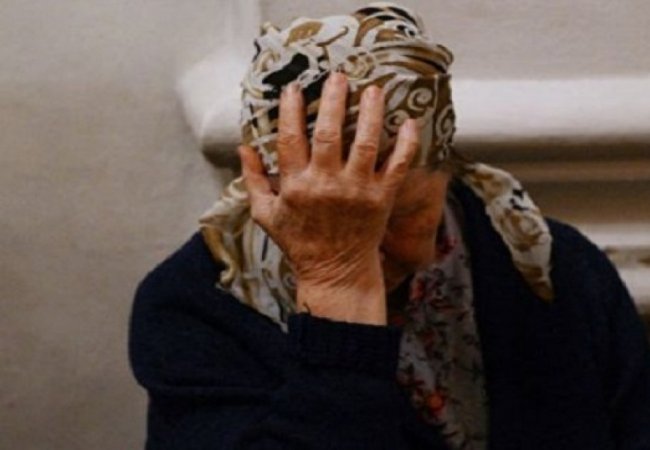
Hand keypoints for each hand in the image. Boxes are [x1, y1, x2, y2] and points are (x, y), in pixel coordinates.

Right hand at [240, 72, 419, 324]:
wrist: (336, 272)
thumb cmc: (300, 242)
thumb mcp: (266, 215)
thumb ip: (255, 180)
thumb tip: (244, 147)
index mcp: (296, 186)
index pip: (290, 139)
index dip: (291, 111)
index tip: (294, 88)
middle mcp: (326, 184)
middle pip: (329, 134)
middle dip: (334, 101)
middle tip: (339, 77)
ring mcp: (357, 191)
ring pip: (366, 143)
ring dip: (370, 113)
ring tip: (373, 90)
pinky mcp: (381, 198)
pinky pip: (396, 166)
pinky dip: (405, 144)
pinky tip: (408, 122)